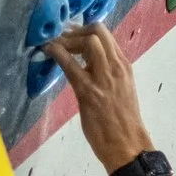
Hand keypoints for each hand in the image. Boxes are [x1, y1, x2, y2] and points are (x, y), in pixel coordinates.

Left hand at [43, 24, 153, 172]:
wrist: (128, 145)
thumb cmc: (123, 122)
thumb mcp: (120, 90)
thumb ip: (108, 74)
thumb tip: (88, 65)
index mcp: (123, 66)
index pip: (106, 35)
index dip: (85, 30)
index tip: (71, 35)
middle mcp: (116, 67)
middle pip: (97, 30)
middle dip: (75, 30)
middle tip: (60, 39)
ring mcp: (104, 78)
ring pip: (88, 41)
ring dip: (66, 39)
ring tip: (54, 44)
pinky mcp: (88, 91)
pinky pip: (71, 65)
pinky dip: (57, 53)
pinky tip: (47, 51)